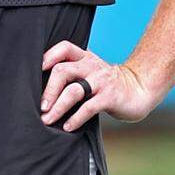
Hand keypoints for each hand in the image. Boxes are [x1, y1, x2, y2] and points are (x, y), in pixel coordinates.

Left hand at [40, 41, 160, 131]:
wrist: (139, 90)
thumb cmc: (107, 85)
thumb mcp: (90, 72)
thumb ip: (73, 74)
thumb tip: (42, 91)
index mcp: (85, 57)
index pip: (64, 48)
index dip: (48, 57)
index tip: (35, 73)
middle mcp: (92, 66)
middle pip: (63, 71)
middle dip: (48, 91)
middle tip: (41, 108)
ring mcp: (101, 81)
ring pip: (73, 90)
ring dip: (58, 107)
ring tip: (48, 120)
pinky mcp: (109, 97)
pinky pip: (88, 107)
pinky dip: (75, 118)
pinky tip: (67, 127)